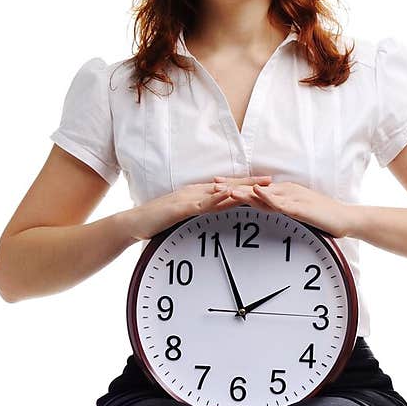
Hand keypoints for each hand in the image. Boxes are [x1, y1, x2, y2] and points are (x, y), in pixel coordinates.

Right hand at [128, 175, 273, 241]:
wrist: (134, 223)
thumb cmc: (157, 222)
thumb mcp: (184, 217)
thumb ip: (201, 214)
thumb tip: (218, 215)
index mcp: (197, 195)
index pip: (227, 189)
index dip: (247, 185)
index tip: (266, 185)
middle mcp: (195, 192)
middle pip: (228, 186)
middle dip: (250, 183)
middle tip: (272, 181)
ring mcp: (188, 198)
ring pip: (218, 191)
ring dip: (240, 188)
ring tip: (259, 185)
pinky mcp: (180, 208)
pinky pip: (201, 203)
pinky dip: (216, 198)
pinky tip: (229, 195)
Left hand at [212, 176, 352, 238]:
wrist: (344, 219)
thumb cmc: (322, 217)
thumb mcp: (295, 212)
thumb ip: (279, 210)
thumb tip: (263, 210)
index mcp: (283, 193)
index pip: (254, 189)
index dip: (235, 186)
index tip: (216, 186)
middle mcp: (286, 191)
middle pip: (255, 188)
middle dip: (234, 186)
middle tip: (213, 184)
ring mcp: (294, 197)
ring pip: (265, 193)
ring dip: (246, 191)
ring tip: (227, 190)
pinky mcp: (302, 207)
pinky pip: (282, 202)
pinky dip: (268, 198)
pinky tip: (257, 194)